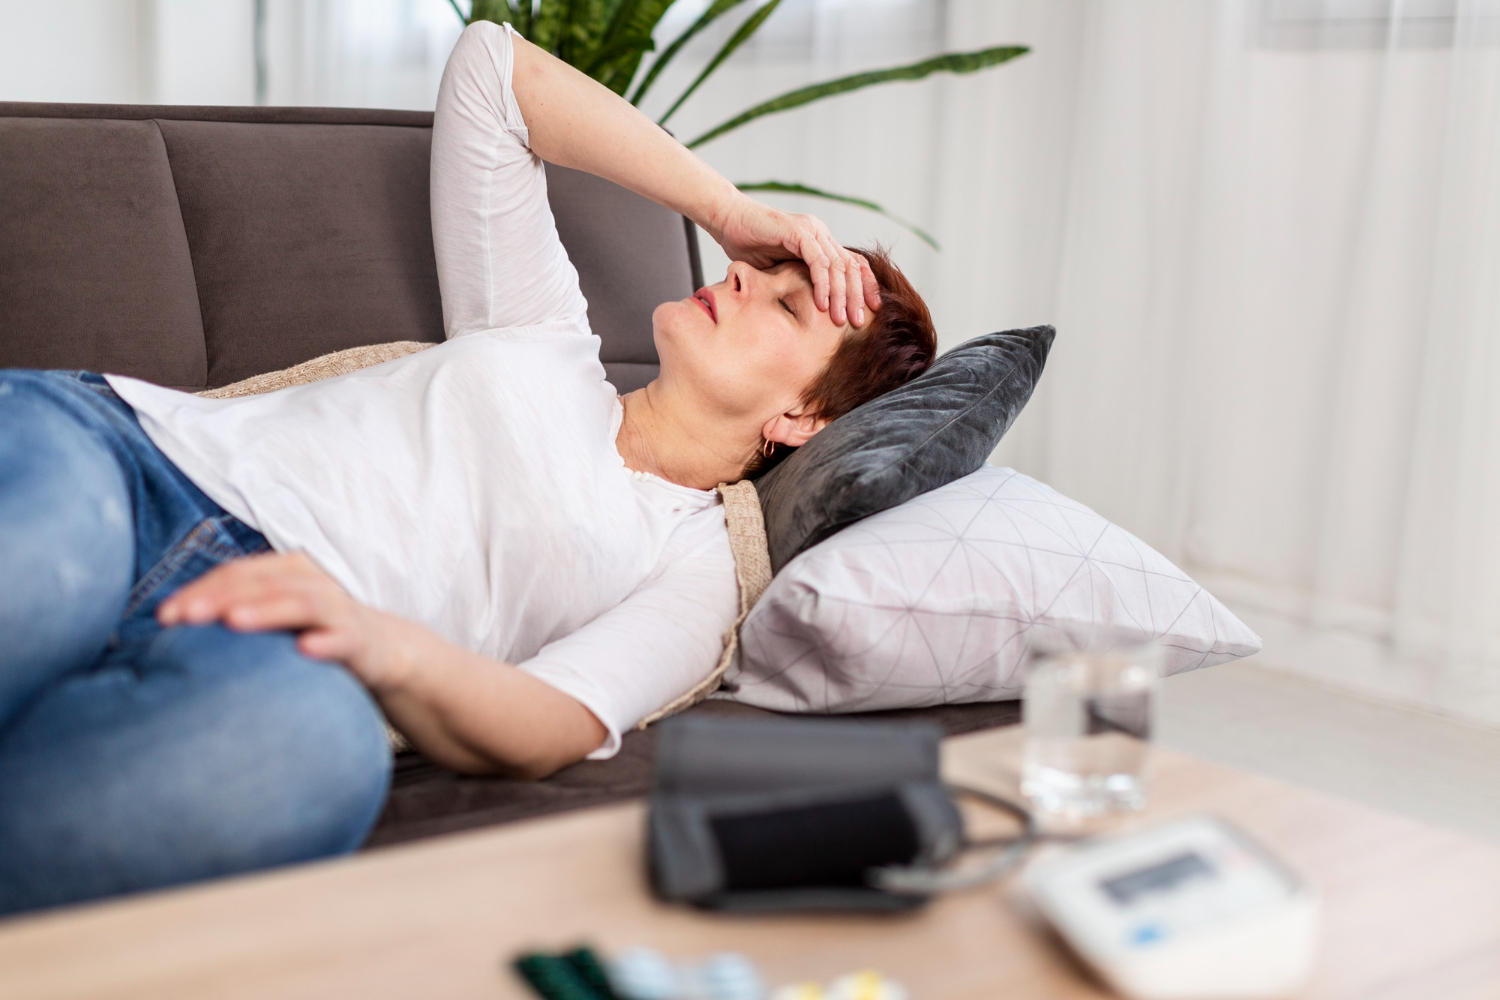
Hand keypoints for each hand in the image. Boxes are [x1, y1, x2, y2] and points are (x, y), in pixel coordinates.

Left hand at [156, 551, 420, 691]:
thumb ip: (236, 610)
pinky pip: (341, 638)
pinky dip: (325, 641)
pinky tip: (304, 649)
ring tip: (234, 621)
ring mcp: (337, 609)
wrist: (380, 648)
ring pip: (300, 604)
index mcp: (286, 571)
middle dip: (222, 597)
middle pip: (262, 584)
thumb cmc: (312, 630)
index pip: (237, 574)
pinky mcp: (358, 639)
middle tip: (186, 616)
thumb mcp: (274, 613)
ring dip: (267, 611)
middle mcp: (311, 582)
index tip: (165, 615)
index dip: (200, 589)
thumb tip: (171, 622)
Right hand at [711, 194, 880, 327]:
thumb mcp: (780, 269)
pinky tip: (822, 303)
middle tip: (859, 322)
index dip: (865, 286)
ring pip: (837, 266)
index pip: (853, 264)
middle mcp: (821, 234)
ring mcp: (811, 231)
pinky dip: (822, 284)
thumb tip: (814, 308)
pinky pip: (817, 261)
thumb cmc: (749, 246)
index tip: (871, 311)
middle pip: (851, 267)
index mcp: (821, 242)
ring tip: (840, 320)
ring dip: (841, 295)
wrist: (727, 221)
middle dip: (858, 296)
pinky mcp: (798, 232)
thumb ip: (799, 281)